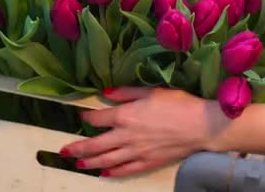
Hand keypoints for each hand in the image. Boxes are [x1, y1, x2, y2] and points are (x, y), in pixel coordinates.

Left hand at [59, 87, 225, 177]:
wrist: (200, 125)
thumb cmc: (178, 103)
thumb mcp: (151, 91)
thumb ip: (126, 92)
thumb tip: (106, 92)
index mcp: (126, 115)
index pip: (98, 118)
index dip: (87, 117)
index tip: (82, 117)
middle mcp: (126, 135)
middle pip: (95, 144)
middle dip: (78, 148)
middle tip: (64, 151)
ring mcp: (136, 152)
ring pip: (107, 160)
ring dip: (90, 163)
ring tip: (78, 164)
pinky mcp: (147, 162)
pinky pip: (125, 170)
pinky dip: (113, 173)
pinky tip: (105, 174)